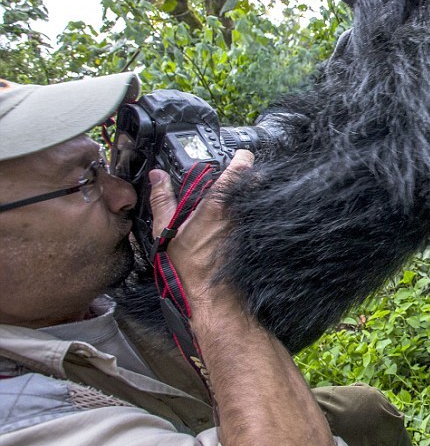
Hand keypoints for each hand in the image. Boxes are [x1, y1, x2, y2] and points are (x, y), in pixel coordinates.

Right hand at [147, 150, 253, 302]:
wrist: (209, 290)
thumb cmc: (188, 264)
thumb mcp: (165, 229)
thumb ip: (162, 199)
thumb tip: (157, 177)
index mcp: (217, 203)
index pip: (242, 168)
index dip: (242, 157)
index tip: (238, 155)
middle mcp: (237, 210)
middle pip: (253, 180)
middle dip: (244, 175)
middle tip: (231, 177)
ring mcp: (247, 221)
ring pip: (255, 196)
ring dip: (246, 193)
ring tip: (230, 198)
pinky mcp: (251, 232)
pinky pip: (253, 213)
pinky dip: (247, 210)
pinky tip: (233, 217)